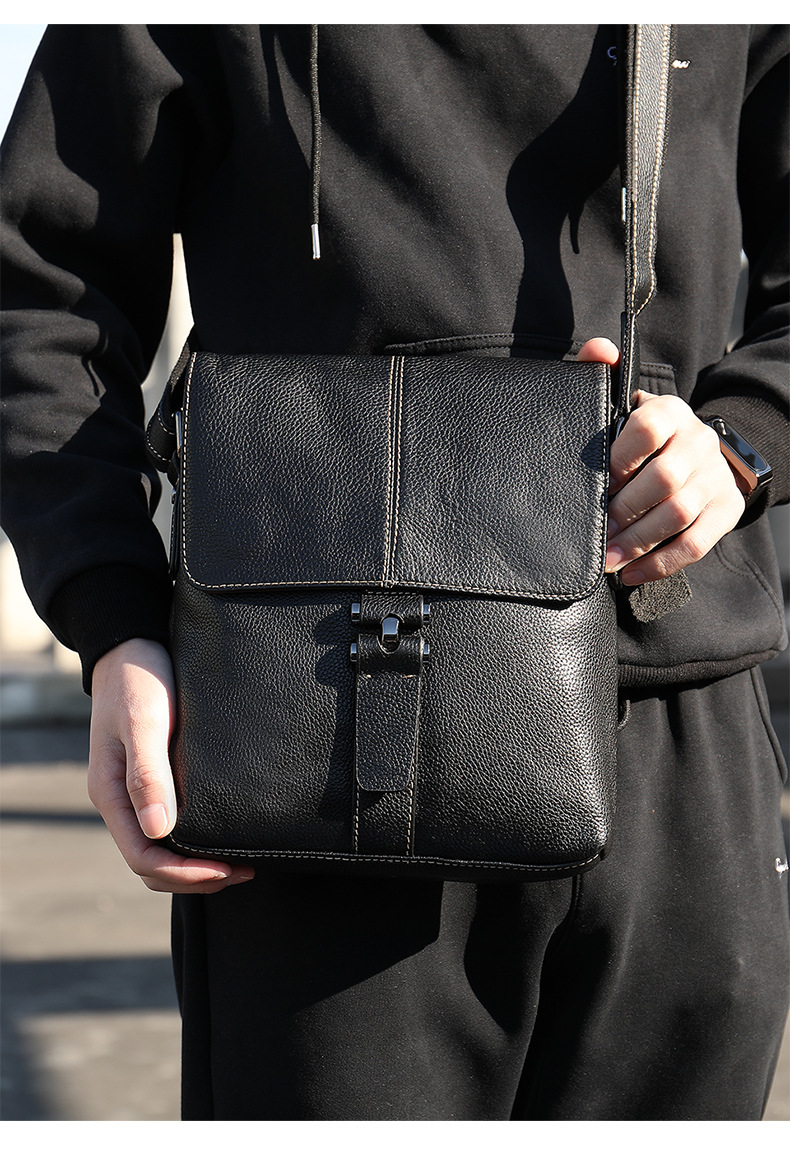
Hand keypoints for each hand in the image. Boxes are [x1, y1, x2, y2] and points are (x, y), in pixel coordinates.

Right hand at [88, 638, 254, 892]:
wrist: (134, 645)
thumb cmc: (138, 679)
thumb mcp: (144, 722)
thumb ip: (148, 774)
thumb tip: (159, 830)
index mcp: (111, 793)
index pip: (143, 857)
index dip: (184, 874)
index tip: (226, 870)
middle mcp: (122, 800)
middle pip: (153, 863)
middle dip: (195, 877)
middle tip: (243, 872)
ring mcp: (137, 792)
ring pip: (162, 848)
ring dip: (196, 865)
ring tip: (239, 863)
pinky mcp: (155, 778)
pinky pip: (171, 825)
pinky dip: (196, 842)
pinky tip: (225, 834)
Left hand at [577, 338, 745, 584]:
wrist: (702, 454)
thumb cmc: (648, 435)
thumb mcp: (628, 404)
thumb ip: (605, 374)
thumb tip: (599, 349)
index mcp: (670, 412)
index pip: (647, 428)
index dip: (619, 458)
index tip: (597, 482)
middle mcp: (698, 442)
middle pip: (664, 480)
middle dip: (625, 510)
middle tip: (596, 532)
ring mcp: (715, 478)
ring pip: (679, 514)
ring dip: (639, 542)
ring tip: (607, 560)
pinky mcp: (725, 511)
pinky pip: (696, 543)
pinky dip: (661, 563)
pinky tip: (631, 575)